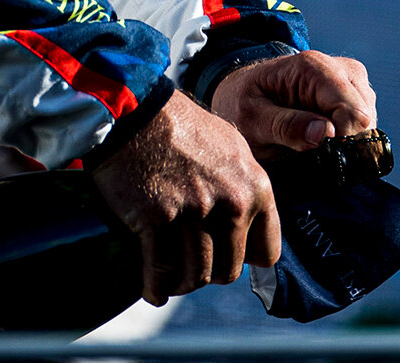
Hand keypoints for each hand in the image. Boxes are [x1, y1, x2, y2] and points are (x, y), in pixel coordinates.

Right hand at [89, 91, 279, 305]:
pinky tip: (152, 290)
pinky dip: (155, 287)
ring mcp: (193, 213)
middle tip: (192, 267)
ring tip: (170, 282)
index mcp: (256, 187)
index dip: (245, 259)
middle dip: (210, 274)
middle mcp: (231, 203)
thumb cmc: (180, 125)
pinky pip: (160, 271)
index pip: (266, 253)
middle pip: (228, 270)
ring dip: (182, 285)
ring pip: (195, 275)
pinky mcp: (156, 219)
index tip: (225, 256)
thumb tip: (249, 219)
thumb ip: (245, 186)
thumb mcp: (231, 146)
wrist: (133, 108)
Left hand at [211, 49, 375, 156]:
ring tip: (310, 141)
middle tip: (309, 150)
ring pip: (370, 124)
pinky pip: (366, 125)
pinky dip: (347, 138)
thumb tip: (327, 133)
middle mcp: (339, 68)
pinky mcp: (357, 95)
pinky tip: (321, 139)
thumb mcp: (252, 120)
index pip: (353, 112)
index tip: (319, 154)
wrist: (243, 93)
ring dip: (345, 141)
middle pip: (365, 119)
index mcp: (313, 67)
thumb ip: (286, 127)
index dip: (343, 142)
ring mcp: (352, 81)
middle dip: (343, 143)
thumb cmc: (244, 105)